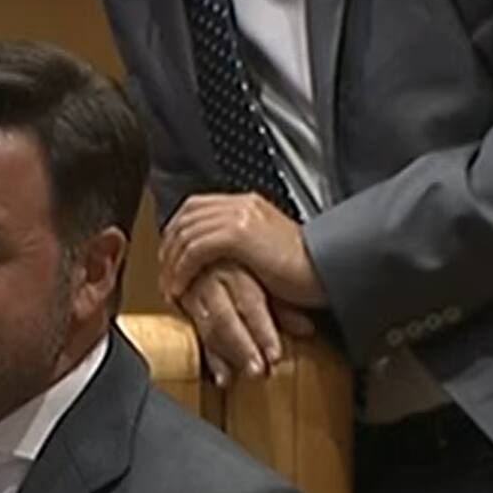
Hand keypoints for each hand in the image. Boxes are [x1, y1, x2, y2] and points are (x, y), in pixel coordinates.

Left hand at [160, 193, 326, 308]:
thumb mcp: (266, 250)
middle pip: (185, 218)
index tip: (169, 261)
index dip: (176, 234)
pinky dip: (182, 270)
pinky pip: (195, 249)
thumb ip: (240, 247)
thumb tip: (213, 263)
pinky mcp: (239, 235)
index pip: (195, 209)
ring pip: (186, 234)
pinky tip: (180, 289)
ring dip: (172, 264)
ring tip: (170, 289)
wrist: (328, 271)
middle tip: (164, 277)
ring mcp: (240, 216)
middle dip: (168, 249)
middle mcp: (241, 204)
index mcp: (247, 204)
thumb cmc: (303, 271)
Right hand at [176, 263, 315, 387]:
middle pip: (225, 317)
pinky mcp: (185, 307)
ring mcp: (195, 293)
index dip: (262, 330)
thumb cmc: (245, 267)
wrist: (207, 249)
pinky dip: (211, 358)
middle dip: (242, 346)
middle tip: (257, 371)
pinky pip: (198, 336)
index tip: (274, 355)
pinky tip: (222, 378)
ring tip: (237, 379)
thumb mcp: (268, 282)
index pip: (249, 302)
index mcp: (236, 268)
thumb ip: (284, 307)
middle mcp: (213, 278)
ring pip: (208, 328)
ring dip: (224, 356)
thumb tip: (306, 329)